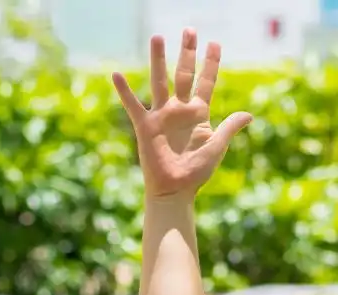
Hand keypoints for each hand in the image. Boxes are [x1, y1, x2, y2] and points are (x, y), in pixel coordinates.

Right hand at [112, 30, 251, 199]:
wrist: (174, 192)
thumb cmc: (195, 174)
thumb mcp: (217, 147)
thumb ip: (230, 127)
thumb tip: (249, 114)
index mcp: (198, 114)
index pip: (206, 82)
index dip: (211, 63)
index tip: (214, 43)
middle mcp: (179, 110)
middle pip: (184, 74)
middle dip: (187, 52)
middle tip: (189, 30)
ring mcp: (162, 117)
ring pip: (160, 81)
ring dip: (158, 60)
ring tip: (157, 37)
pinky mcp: (146, 128)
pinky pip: (133, 106)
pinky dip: (124, 91)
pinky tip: (116, 75)